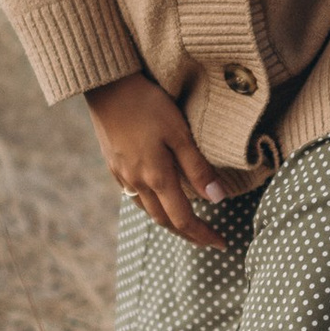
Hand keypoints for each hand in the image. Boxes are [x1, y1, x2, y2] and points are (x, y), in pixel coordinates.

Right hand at [84, 70, 219, 235]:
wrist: (107, 87)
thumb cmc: (148, 105)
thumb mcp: (180, 133)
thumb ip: (198, 167)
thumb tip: (218, 199)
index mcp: (156, 177)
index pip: (183, 218)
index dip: (203, 234)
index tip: (222, 243)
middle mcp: (137, 183)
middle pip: (165, 221)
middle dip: (188, 234)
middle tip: (208, 240)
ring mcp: (122, 176)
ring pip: (148, 211)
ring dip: (169, 223)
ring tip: (187, 226)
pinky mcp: (113, 166)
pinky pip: (134, 197)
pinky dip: (152, 207)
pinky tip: (158, 200)